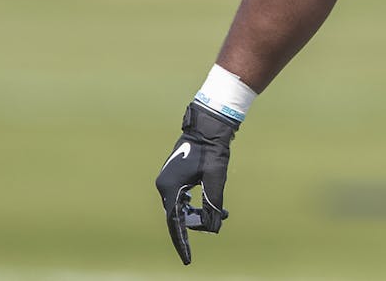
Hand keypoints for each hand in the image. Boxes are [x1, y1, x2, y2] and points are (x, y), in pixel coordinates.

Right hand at [155, 102, 238, 264]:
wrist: (207, 126)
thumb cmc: (211, 151)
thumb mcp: (215, 180)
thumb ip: (213, 205)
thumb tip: (213, 228)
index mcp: (169, 188)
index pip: (174, 223)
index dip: (182, 243)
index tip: (187, 259)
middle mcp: (164, 185)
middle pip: (178, 216)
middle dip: (197, 223)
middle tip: (219, 220)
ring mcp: (167, 180)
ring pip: (180, 207)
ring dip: (198, 213)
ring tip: (221, 212)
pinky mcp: (174, 176)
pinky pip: (181, 198)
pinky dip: (194, 204)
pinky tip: (208, 204)